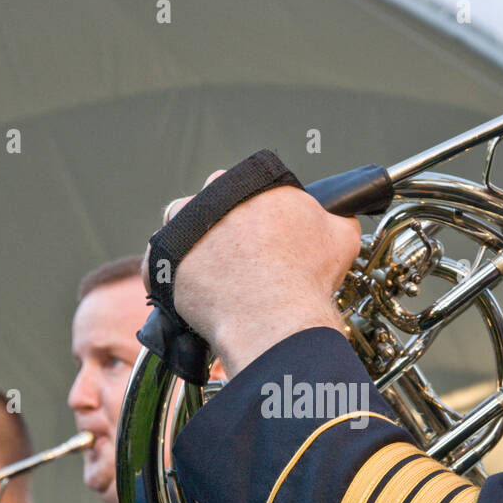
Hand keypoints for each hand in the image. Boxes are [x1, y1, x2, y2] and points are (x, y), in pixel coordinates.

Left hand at [149, 171, 362, 374]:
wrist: (273, 320)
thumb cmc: (305, 279)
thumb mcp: (342, 237)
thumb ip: (336, 217)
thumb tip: (337, 215)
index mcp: (257, 182)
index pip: (252, 191)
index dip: (260, 218)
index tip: (265, 240)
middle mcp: (214, 194)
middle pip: (215, 206)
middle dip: (226, 229)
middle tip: (244, 261)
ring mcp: (182, 225)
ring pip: (184, 229)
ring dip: (195, 246)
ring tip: (217, 277)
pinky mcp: (161, 259)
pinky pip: (161, 264)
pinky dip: (173, 277)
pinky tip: (195, 293)